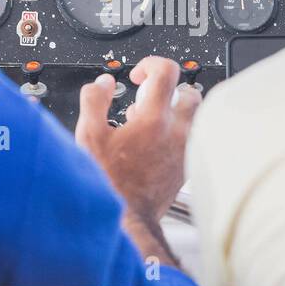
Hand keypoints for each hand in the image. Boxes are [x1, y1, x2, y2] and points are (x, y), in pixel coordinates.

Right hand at [75, 56, 201, 257]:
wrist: (126, 220)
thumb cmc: (108, 183)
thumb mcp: (88, 135)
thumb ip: (94, 100)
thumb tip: (104, 83)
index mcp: (155, 119)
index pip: (167, 72)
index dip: (150, 65)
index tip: (138, 77)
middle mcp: (177, 133)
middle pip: (190, 92)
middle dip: (169, 89)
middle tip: (148, 98)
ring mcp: (185, 150)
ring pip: (195, 117)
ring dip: (176, 111)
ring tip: (151, 121)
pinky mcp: (186, 167)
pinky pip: (192, 139)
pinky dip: (177, 134)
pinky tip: (155, 144)